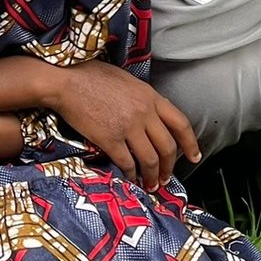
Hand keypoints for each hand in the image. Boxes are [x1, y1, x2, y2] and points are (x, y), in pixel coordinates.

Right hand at [47, 62, 199, 187]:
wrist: (66, 80)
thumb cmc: (92, 75)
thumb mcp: (128, 82)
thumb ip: (144, 99)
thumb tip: (152, 116)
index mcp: (151, 97)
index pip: (181, 124)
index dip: (191, 144)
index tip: (195, 157)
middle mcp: (144, 113)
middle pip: (168, 147)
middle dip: (169, 167)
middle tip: (165, 177)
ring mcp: (128, 127)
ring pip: (150, 159)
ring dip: (152, 176)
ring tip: (150, 185)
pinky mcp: (109, 139)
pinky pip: (127, 163)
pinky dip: (132, 175)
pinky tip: (131, 178)